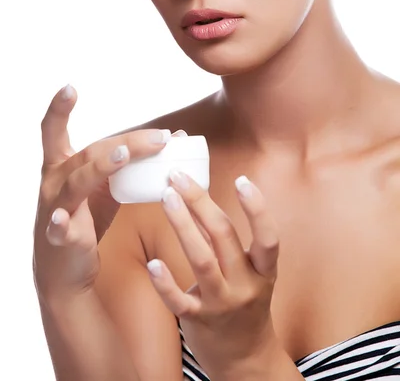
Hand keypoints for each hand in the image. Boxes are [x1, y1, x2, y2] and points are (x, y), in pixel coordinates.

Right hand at [33, 84, 172, 303]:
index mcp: (63, 167)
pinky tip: (64, 220)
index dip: (60, 109)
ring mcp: (54, 208)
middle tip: (162, 137)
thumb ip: (132, 163)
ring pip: (77, 182)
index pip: (55, 132)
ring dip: (101, 167)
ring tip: (124, 156)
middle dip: (126, 143)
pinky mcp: (59, 238)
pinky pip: (59, 228)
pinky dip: (61, 224)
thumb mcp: (106, 189)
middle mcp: (55, 182)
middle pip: (90, 153)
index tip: (70, 87)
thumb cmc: (86, 221)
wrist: (65, 271)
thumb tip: (172, 136)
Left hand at [146, 169, 279, 378]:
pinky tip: (153, 263)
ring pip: (202, 260)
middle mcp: (246, 286)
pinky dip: (165, 282)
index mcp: (263, 271)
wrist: (245, 358)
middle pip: (224, 236)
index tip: (242, 179)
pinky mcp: (199, 322)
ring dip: (182, 225)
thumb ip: (227, 242)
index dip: (257, 208)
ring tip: (166, 198)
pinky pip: (179, 301)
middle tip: (178, 176)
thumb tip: (198, 199)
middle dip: (200, 201)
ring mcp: (222, 304)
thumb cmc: (244, 304)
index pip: (268, 237)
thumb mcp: (250, 274)